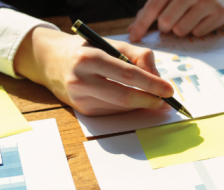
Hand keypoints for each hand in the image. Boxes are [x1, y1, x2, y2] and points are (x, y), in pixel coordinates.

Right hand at [13, 27, 174, 115]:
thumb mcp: (113, 44)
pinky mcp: (82, 110)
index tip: (169, 89)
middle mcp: (80, 79)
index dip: (152, 84)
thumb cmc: (90, 50)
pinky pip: (113, 111)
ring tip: (151, 96)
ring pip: (121, 106)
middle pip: (124, 96)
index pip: (128, 74)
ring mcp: (80, 98)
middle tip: (165, 100)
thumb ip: (139, 56)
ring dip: (141, 104)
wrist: (54, 62)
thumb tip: (158, 78)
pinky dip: (128, 107)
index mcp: (89, 58)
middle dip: (149, 100)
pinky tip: (132, 99)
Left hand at [127, 0, 223, 41]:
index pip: (154, 5)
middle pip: (166, 21)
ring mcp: (207, 0)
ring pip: (181, 30)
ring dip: (181, 29)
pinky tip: (202, 20)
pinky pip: (198, 33)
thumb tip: (133, 29)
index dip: (142, 23)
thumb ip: (153, 9)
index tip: (134, 37)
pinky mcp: (221, 11)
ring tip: (189, 19)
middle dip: (165, 27)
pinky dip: (197, 30)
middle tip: (172, 22)